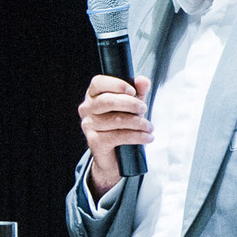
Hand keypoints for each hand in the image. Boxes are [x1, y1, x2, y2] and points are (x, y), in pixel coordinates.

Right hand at [79, 74, 152, 196]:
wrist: (115, 156)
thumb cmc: (122, 126)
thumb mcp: (132, 106)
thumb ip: (138, 92)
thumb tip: (142, 81)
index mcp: (93, 96)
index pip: (98, 83)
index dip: (116, 85)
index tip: (132, 90)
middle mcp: (86, 109)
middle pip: (107, 101)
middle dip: (130, 103)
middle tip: (144, 108)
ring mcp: (88, 125)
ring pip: (115, 119)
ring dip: (138, 122)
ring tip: (149, 127)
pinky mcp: (94, 141)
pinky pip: (117, 136)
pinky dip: (136, 136)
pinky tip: (147, 137)